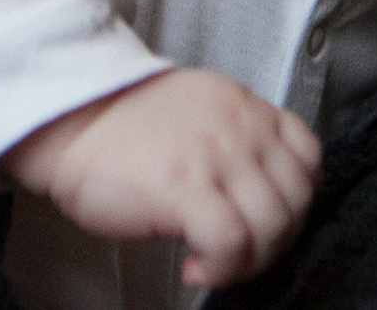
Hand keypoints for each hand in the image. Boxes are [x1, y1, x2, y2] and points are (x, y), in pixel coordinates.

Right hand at [0, 69, 321, 289]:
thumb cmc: (122, 127)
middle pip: (297, 198)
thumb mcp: (197, 111)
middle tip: (240, 254)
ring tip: (218, 264)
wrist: (68, 118)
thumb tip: (261, 192)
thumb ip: (235, 138)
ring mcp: (215, 156)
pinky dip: (222, 269)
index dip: (296, 199)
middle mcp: (239, 127)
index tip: (266, 221)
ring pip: (274, 224)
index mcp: (244, 107)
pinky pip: (233, 242)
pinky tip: (196, 269)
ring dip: (252, 260)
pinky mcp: (186, 187)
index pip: (308, 156)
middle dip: (277, 240)